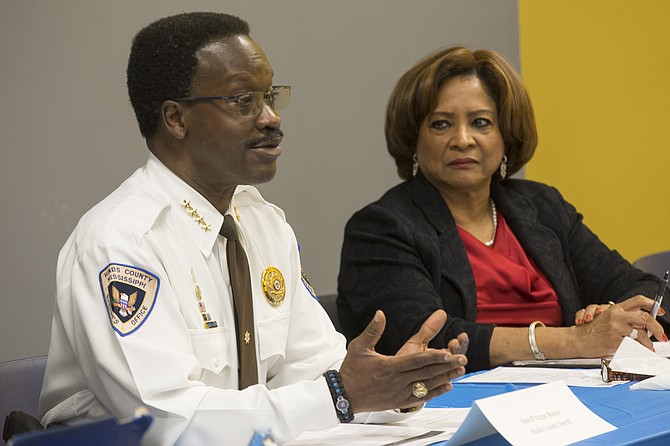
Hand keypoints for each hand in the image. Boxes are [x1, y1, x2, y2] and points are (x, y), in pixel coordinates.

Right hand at [339, 310, 466, 413]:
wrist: (344, 396)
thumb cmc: (352, 370)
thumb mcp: (359, 347)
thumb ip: (373, 330)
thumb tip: (380, 313)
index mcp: (388, 367)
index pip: (415, 361)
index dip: (433, 357)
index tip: (448, 352)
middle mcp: (396, 381)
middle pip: (426, 373)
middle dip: (445, 365)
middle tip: (462, 358)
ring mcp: (399, 393)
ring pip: (427, 385)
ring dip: (445, 377)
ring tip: (460, 370)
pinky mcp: (400, 401)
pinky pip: (422, 397)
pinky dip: (436, 392)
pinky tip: (448, 385)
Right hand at [573, 295, 667, 356]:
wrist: (577, 340)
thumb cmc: (591, 331)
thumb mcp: (607, 319)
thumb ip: (624, 319)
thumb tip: (643, 326)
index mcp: (616, 308)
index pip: (638, 300)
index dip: (652, 304)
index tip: (661, 311)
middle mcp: (616, 315)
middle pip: (644, 316)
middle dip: (657, 327)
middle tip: (661, 334)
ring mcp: (615, 327)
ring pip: (641, 334)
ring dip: (649, 343)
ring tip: (650, 347)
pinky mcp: (614, 339)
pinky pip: (633, 345)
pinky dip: (639, 349)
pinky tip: (639, 350)